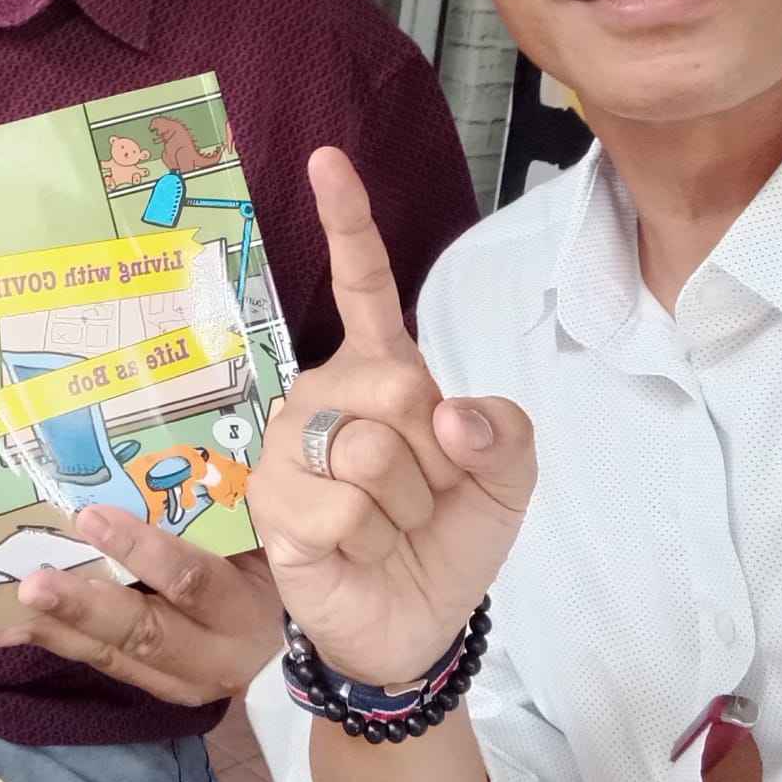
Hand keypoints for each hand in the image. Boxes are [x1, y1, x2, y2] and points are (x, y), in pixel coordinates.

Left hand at [0, 506, 282, 704]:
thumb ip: (239, 507)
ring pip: (117, 656)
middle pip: (145, 631)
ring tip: (8, 614)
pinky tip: (16, 632)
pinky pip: (110, 666)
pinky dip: (63, 645)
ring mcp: (186, 680)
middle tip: (32, 584)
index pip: (192, 580)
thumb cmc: (289, 574)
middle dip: (85, 607)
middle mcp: (215, 653)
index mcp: (245, 606)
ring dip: (60, 631)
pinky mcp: (164, 689)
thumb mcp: (274, 542)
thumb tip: (211, 434)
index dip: (143, 551)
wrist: (309, 653)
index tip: (92, 517)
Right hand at [248, 148, 535, 685]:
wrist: (416, 621)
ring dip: (408, 506)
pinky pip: (343, 506)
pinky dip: (373, 538)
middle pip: (398, 388)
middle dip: (437, 458)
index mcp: (381, 369)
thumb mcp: (508, 479)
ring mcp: (292, 445)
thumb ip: (505, 431)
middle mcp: (325, 393)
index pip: (362, 284)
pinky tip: (359, 550)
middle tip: (426, 494)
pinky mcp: (273, 500)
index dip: (346, 221)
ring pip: (371, 451)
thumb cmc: (449, 535)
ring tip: (391, 526)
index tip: (328, 160)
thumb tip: (450, 415)